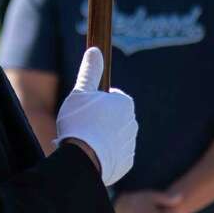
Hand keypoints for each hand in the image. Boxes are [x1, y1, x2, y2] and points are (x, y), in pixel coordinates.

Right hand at [54, 47, 137, 185]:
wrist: (83, 158)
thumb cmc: (80, 122)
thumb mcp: (80, 92)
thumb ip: (90, 71)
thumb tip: (95, 50)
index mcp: (124, 103)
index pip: (111, 97)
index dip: (95, 101)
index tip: (84, 109)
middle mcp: (133, 123)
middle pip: (113, 117)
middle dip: (100, 120)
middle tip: (81, 126)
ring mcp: (130, 144)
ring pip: (114, 137)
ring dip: (102, 138)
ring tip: (84, 142)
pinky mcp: (126, 163)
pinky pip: (115, 155)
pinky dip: (105, 154)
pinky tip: (91, 155)